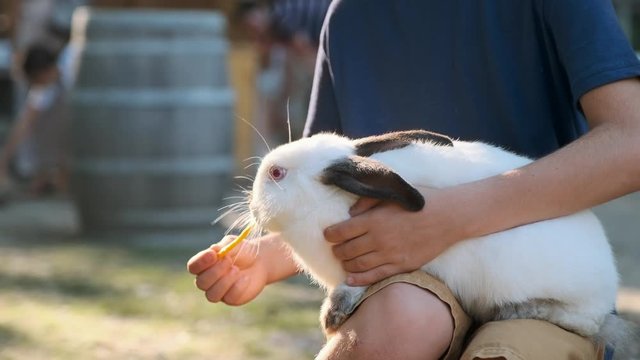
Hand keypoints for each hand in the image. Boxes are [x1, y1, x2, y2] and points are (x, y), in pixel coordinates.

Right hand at [187, 236, 267, 305]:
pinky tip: (246, 278)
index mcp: (204, 265)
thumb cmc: (243, 251)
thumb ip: (224, 246)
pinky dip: (238, 287)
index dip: (200, 262)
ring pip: (212, 295)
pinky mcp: (231, 299)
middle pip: (201, 283)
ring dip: (224, 282)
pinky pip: (229, 298)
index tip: (213, 254)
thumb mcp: (234, 244)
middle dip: (215, 271)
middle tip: (229, 260)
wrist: (259, 262)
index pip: (193, 266)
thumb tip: (214, 249)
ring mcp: (218, 291)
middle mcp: (208, 280)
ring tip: (236, 270)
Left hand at [324, 187, 466, 285]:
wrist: (449, 216)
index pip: (341, 231)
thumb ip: (367, 201)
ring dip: (346, 264)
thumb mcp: (392, 194)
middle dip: (337, 250)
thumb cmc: (420, 201)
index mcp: (374, 220)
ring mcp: (390, 255)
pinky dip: (359, 280)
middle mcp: (379, 239)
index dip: (330, 234)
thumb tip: (350, 213)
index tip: (328, 234)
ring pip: (357, 265)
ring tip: (343, 260)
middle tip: (335, 249)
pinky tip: (350, 279)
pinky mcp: (402, 266)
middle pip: (347, 250)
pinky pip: (375, 276)